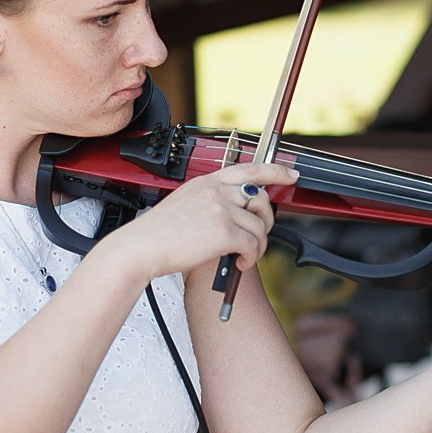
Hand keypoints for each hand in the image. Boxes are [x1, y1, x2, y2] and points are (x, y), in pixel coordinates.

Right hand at [102, 162, 297, 282]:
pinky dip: (250, 258)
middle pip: (261, 200)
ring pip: (260, 227)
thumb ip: (212, 203)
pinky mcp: (224, 231)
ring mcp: (221, 209)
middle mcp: (216, 190)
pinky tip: (237, 264)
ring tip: (242, 257)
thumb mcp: (185, 205)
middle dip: (266, 222)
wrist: (140, 248)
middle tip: (257, 238)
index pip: (249, 168)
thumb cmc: (158, 234)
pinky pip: (252, 245)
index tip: (290, 174)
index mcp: (207, 181)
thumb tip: (239, 217)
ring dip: (256, 247)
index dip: (275, 171)